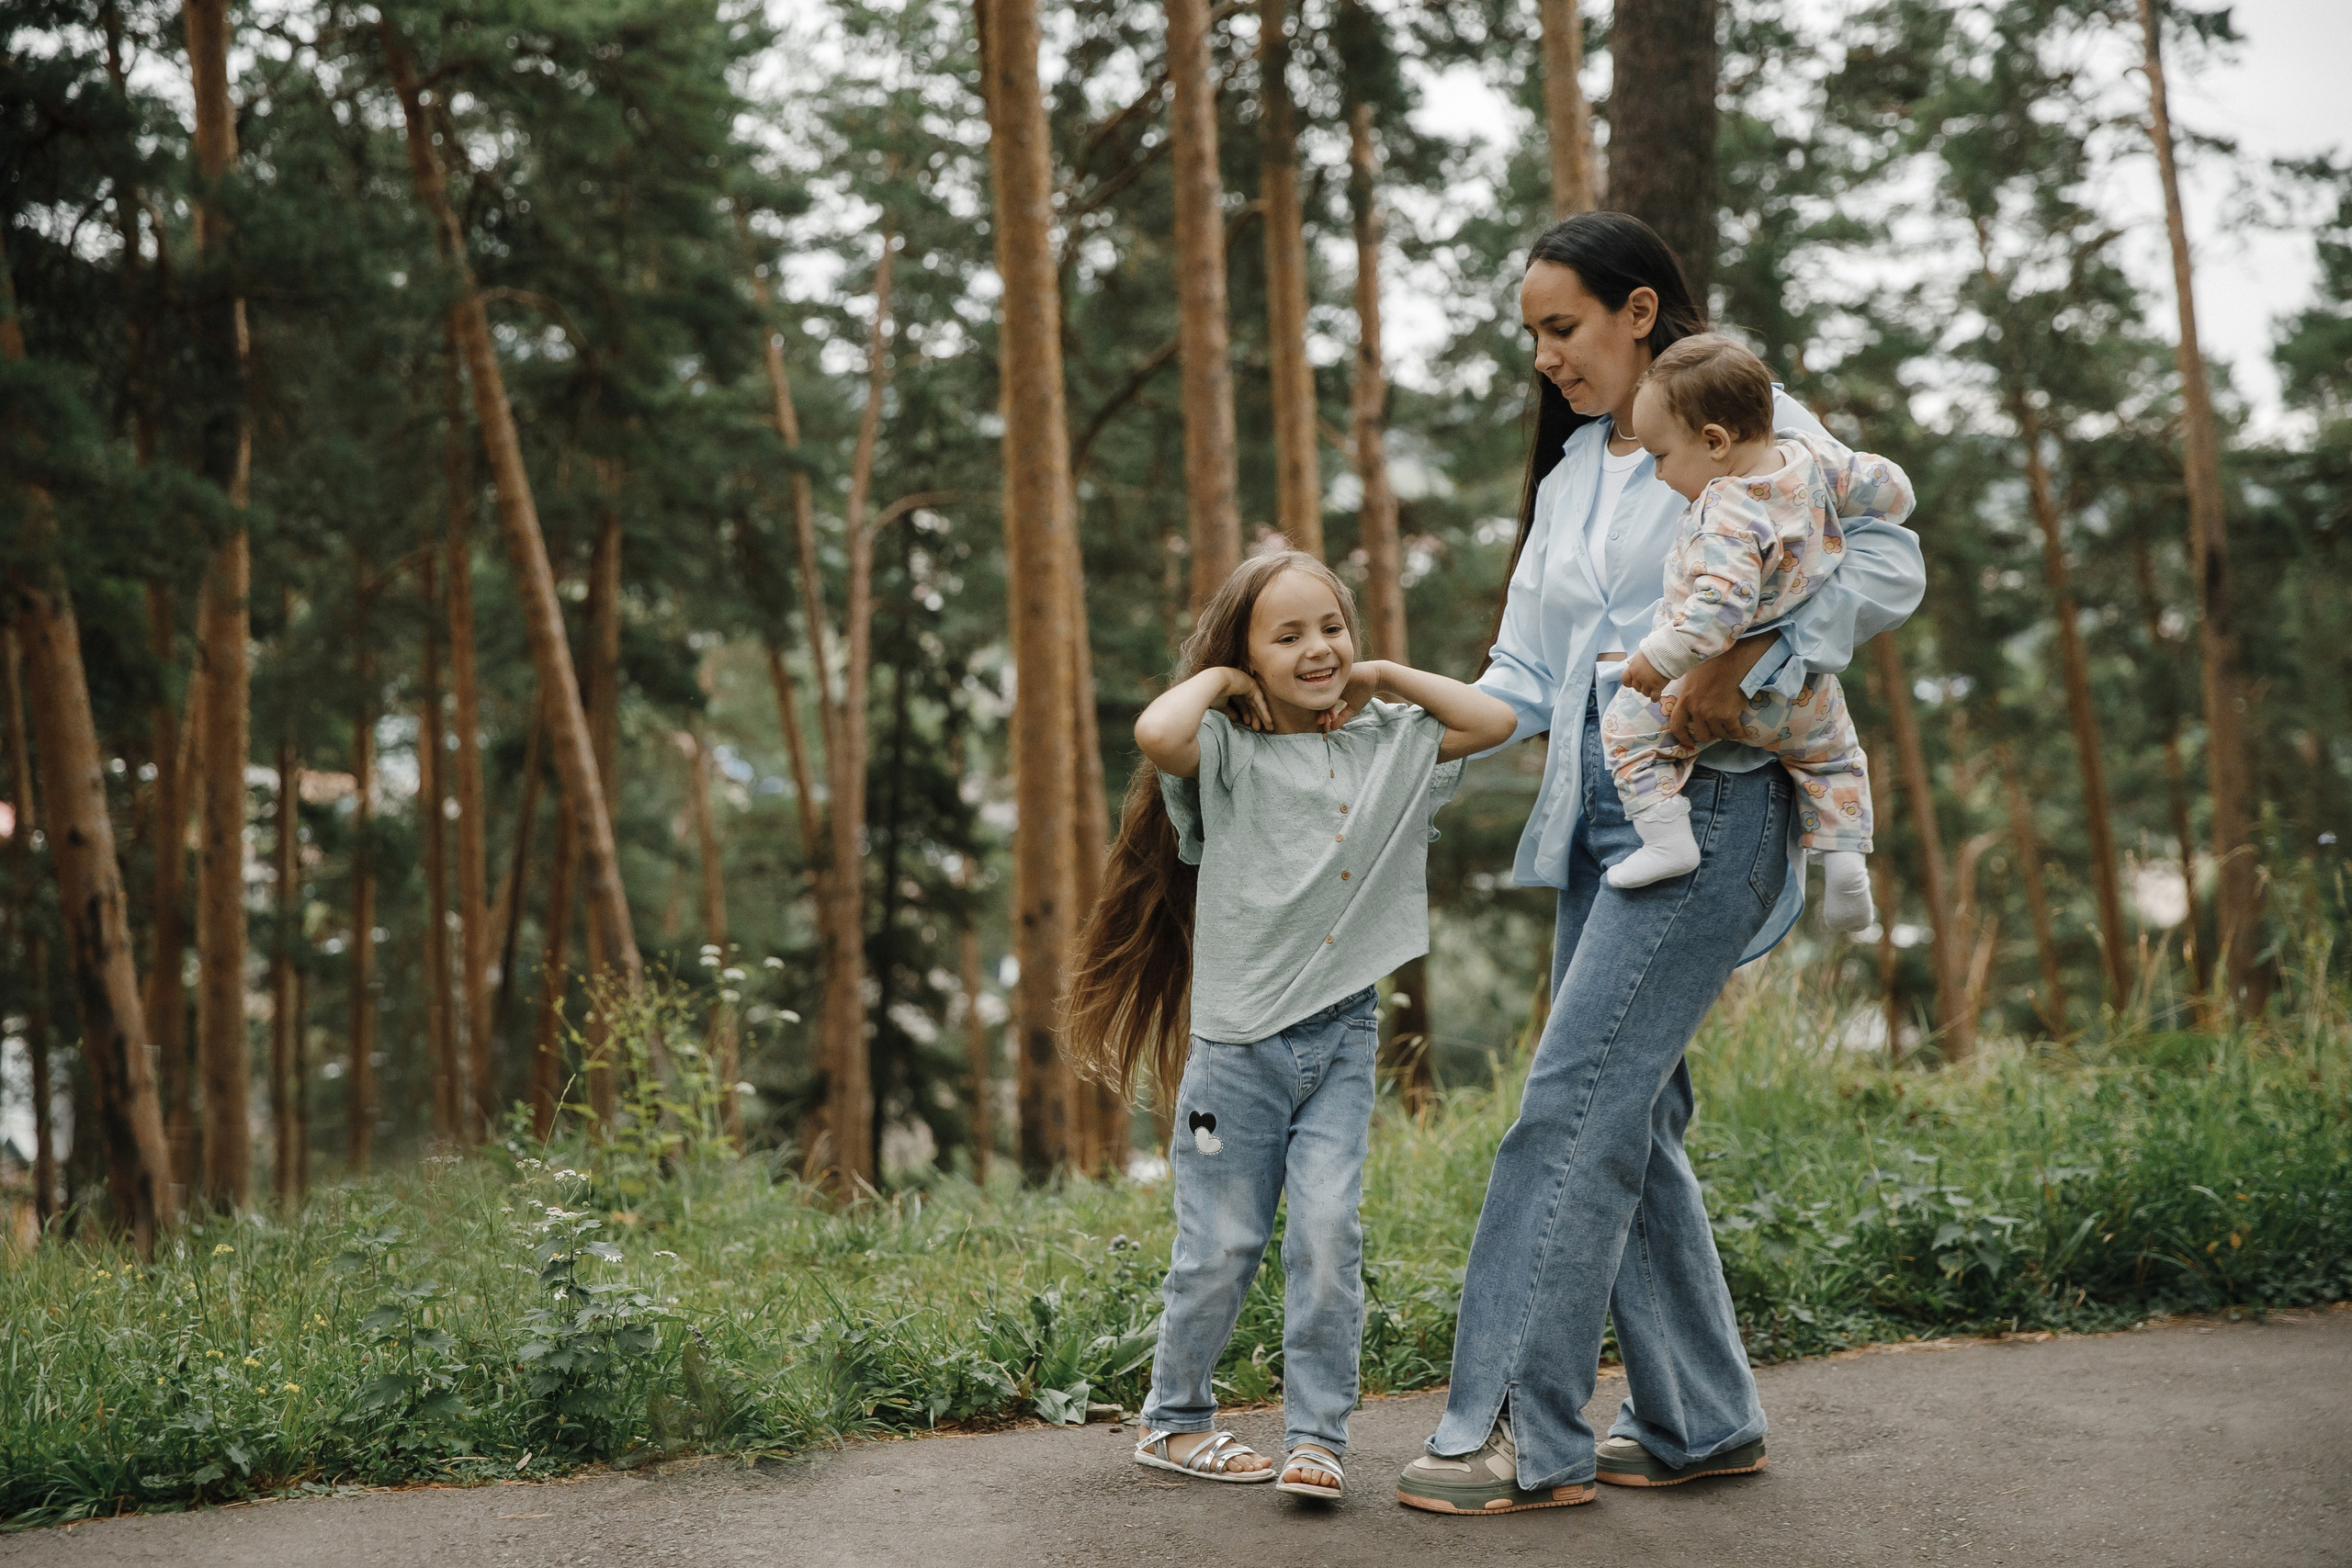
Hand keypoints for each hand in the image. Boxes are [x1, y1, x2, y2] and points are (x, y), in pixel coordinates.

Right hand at [1217, 667, 1273, 730]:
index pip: (1242, 704)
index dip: (1246, 715)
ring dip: (1263, 716)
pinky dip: (1264, 710)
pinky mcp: (1252, 685)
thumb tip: (1236, 719)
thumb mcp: (1221, 706)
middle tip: (1259, 729)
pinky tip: (1269, 720)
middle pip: (1251, 705)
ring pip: (1257, 703)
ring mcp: (1247, 685)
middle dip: (1256, 718)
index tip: (1248, 726)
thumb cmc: (1214, 694)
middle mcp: (1241, 687)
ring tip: (1268, 728)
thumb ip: (1229, 711)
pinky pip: (1260, 700)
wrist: (1214, 683)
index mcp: (1232, 690)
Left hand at [1317, 660, 1382, 731]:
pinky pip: (1332, 685)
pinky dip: (1332, 695)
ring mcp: (1334, 679)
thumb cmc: (1364, 692)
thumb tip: (1332, 729)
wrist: (1376, 678)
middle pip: (1322, 700)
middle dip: (1322, 712)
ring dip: (1327, 705)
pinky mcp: (1338, 673)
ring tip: (1332, 717)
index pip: (1324, 705)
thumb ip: (1342, 717)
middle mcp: (1331, 686)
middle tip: (1323, 723)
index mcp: (1332, 693)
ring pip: (1326, 693)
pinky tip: (1333, 705)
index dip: (1324, 716)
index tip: (1326, 727)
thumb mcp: (1352, 708)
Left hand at [1620, 651, 1667, 699]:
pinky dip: (1655, 698)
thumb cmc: (1653, 650)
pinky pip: (1653, 697)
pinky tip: (1657, 696)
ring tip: (1654, 688)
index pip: (1625, 680)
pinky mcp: (1657, 687)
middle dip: (1641, 686)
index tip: (1633, 682)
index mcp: (1632, 668)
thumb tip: (1628, 662)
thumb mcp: (1640, 653)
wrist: (1666, 652)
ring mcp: (1646, 683)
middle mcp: (1637, 677)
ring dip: (1648, 692)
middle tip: (1648, 683)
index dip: (1629, 683)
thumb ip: (1634, 660)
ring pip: (1645, 693)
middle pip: (1636, 687)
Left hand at [1666, 634, 1773, 748]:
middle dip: (1708, 736)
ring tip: (1728, 729)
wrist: (1731, 660)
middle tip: (1714, 731)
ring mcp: (1713, 714)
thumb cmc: (1711, 663)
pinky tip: (1741, 732)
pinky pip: (1733, 732)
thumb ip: (1688, 690)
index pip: (1677, 725)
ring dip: (1724, 734)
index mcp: (1685, 700)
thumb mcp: (1691, 676)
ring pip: (1718, 735)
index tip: (1688, 741)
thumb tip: (1687, 694)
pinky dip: (1738, 734)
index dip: (1682, 737)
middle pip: (1701, 735)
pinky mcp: (1729, 715)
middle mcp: (1697, 710)